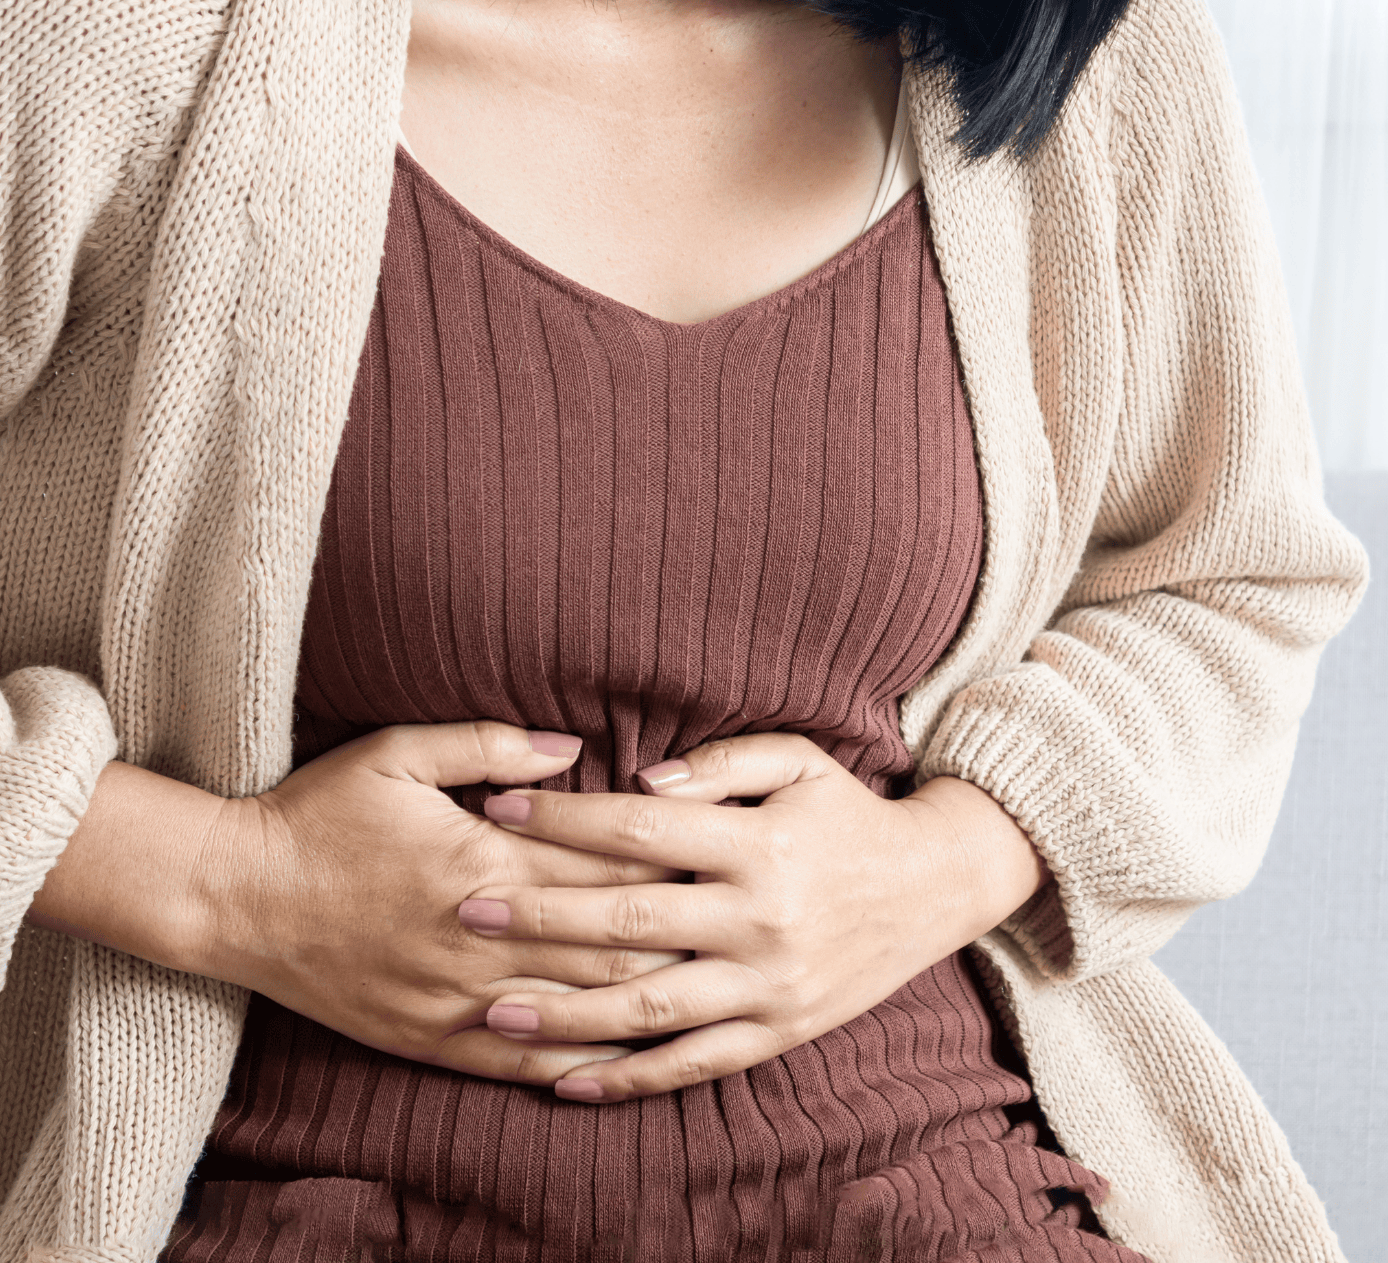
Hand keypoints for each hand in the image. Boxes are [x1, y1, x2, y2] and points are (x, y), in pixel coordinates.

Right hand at [194, 724, 687, 1082]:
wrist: (233, 896)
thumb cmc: (319, 815)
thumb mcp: (396, 754)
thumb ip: (489, 745)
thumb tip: (571, 745)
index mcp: (485, 861)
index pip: (607, 867)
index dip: (671, 865)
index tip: (720, 857)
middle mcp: (482, 935)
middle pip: (611, 941)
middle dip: (681, 934)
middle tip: (735, 926)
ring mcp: (458, 994)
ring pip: (577, 1007)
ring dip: (646, 1000)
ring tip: (709, 991)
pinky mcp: (432, 1036)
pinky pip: (521, 1059)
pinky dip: (578, 1061)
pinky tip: (626, 1058)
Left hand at [457, 732, 1049, 1101]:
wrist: (938, 885)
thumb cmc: (851, 813)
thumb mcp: (800, 761)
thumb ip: (721, 763)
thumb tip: (638, 777)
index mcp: (759, 843)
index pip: (640, 827)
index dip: (562, 816)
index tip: (496, 807)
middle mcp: (761, 918)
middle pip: (628, 919)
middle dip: (537, 914)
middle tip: (463, 911)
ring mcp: (770, 984)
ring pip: (649, 1006)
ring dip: (564, 1012)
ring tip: (490, 1010)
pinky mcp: (780, 1032)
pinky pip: (693, 1064)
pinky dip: (628, 1079)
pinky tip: (565, 1081)